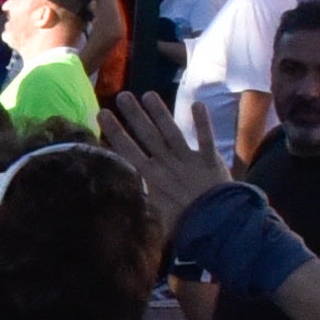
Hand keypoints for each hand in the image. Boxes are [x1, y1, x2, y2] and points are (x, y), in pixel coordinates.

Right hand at [102, 92, 222, 235]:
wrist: (217, 224)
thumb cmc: (184, 225)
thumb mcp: (155, 219)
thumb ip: (140, 207)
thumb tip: (115, 205)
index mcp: (151, 178)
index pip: (128, 150)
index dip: (115, 131)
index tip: (102, 114)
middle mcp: (167, 164)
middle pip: (148, 135)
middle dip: (134, 115)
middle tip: (123, 95)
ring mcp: (189, 160)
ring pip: (171, 132)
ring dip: (160, 113)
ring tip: (148, 94)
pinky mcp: (210, 160)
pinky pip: (206, 138)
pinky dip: (203, 122)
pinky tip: (197, 104)